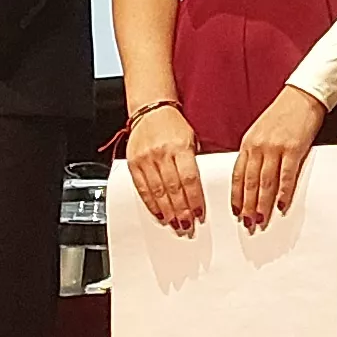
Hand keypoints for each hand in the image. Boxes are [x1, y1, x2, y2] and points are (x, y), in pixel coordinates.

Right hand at [122, 104, 204, 230]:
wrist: (151, 110)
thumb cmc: (174, 126)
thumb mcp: (192, 139)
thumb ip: (195, 162)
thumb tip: (203, 189)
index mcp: (180, 146)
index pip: (189, 178)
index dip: (195, 199)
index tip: (199, 214)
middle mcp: (162, 153)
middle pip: (173, 188)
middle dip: (181, 210)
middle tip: (188, 225)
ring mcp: (146, 159)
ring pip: (157, 191)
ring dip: (167, 211)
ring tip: (175, 223)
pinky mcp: (133, 163)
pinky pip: (142, 188)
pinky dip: (150, 204)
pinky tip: (158, 213)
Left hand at [233, 83, 325, 228]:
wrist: (302, 96)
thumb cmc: (283, 113)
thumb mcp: (260, 131)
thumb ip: (255, 152)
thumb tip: (254, 178)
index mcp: (248, 143)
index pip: (238, 175)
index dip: (236, 196)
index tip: (236, 212)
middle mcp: (258, 146)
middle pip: (250, 183)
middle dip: (248, 206)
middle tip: (248, 224)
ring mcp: (275, 148)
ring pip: (265, 183)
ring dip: (262, 204)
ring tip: (261, 219)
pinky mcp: (293, 148)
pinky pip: (286, 176)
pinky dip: (283, 192)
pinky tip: (281, 205)